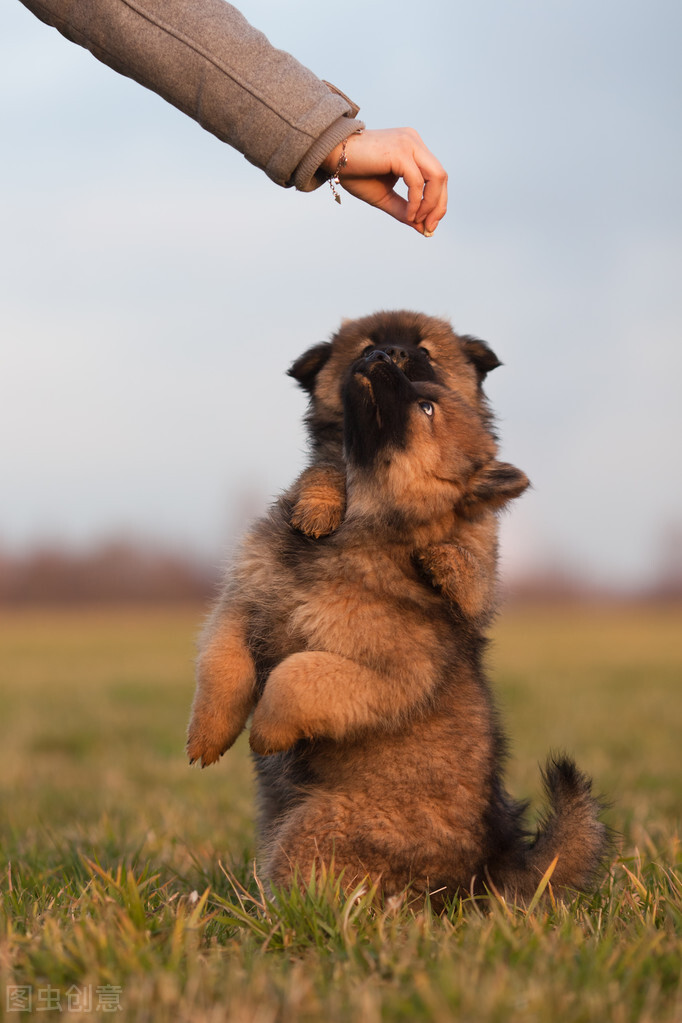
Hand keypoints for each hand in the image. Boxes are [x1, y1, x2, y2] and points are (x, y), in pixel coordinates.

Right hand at [321, 128, 447, 234]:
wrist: (331, 155)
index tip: (428, 225)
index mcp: (413, 148)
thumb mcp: (383, 196)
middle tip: (428, 228)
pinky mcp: (400, 151)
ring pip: (436, 177)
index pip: (436, 177)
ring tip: (416, 221)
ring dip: (430, 204)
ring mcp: (409, 143)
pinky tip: (408, 214)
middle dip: (438, 206)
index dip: (437, 202)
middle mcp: (414, 142)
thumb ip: (404, 209)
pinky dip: (416, 202)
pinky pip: (417, 182)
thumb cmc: (355, 173)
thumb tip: (422, 228)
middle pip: (441, 177)